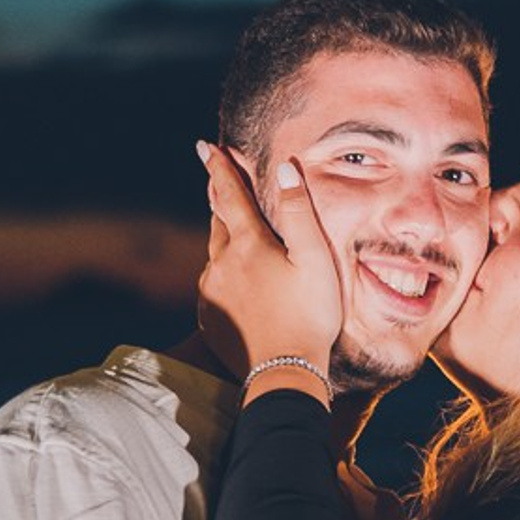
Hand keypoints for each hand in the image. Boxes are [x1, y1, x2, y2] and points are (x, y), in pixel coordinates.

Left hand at [198, 140, 346, 384]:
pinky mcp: (209, 318)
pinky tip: (236, 282)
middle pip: (218, 221)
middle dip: (219, 199)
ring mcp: (211, 292)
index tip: (205, 146)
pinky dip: (223, 274)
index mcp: (247, 244)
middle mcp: (220, 263)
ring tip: (236, 233)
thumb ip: (299, 212)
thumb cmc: (309, 315)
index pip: (229, 195)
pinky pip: (213, 285)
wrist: (282, 373)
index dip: (219, 168)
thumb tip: (285, 169)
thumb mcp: (315, 259)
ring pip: (215, 254)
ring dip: (224, 240)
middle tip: (217, 179)